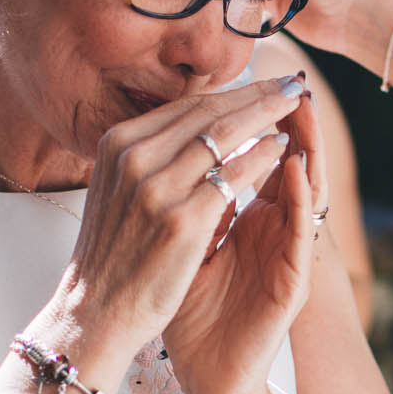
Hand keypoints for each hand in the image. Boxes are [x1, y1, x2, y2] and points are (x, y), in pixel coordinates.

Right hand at [41, 77, 305, 382]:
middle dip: (258, 93)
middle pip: (209, 111)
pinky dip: (263, 156)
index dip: (233, 92)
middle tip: (292, 84)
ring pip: (225, 135)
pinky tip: (283, 148)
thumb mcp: (117, 188)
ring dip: (267, 115)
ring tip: (296, 106)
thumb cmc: (114, 252)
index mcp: (117, 143)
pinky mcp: (183, 219)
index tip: (264, 84)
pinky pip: (234, 175)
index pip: (188, 106)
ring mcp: (157, 187)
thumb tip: (194, 124)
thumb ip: (150, 155)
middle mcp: (134, 157)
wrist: (96, 309)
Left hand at [161, 82, 326, 393]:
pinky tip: (296, 167)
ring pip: (307, 190)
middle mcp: (275, 229)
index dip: (255, 117)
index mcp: (251, 216)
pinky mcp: (294, 281)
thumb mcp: (182, 239)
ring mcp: (288, 254)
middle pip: (290, 160)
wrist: (205, 370)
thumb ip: (186, 197)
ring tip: (301, 107)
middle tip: (288, 78)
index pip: (258, 153)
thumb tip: (165, 147)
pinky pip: (303, 232)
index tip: (248, 77)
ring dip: (307, 146)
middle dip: (287, 119)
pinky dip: (302, 198)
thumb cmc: (188, 307)